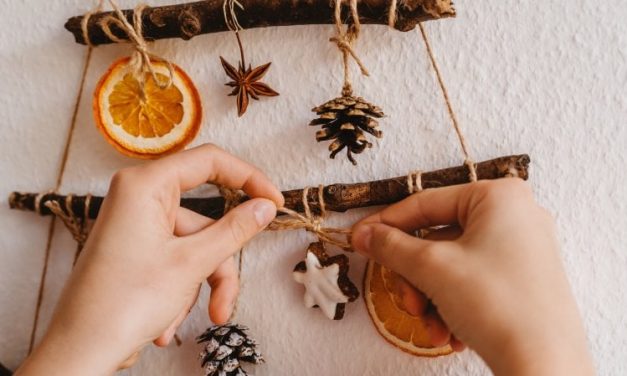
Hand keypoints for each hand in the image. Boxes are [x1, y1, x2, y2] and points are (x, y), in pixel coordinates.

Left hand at [18, 144, 283, 374]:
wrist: (80, 351)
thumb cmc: (122, 303)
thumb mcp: (192, 263)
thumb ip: (235, 229)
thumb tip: (264, 207)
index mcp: (145, 185)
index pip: (210, 161)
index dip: (248, 178)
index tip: (274, 201)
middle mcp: (138, 198)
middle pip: (205, 218)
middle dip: (219, 261)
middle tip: (230, 293)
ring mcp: (137, 225)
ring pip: (195, 245)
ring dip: (202, 283)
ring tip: (203, 316)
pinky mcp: (137, 249)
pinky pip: (177, 259)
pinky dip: (183, 289)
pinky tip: (166, 323)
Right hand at [351, 179, 593, 375]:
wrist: (545, 366)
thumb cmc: (496, 304)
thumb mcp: (433, 268)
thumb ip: (392, 246)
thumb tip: (364, 234)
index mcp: (498, 196)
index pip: (425, 203)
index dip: (386, 224)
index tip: (358, 239)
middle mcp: (514, 216)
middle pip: (437, 239)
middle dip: (415, 277)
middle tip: (407, 301)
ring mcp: (521, 249)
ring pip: (451, 266)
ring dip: (430, 298)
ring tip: (431, 325)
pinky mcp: (522, 279)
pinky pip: (472, 283)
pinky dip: (452, 307)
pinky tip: (449, 334)